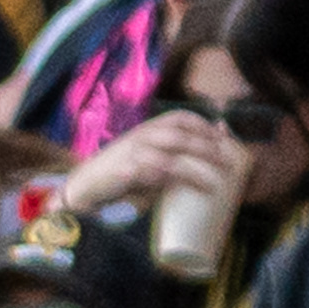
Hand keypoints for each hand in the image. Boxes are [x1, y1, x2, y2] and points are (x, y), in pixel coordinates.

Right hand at [60, 112, 243, 213]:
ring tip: (212, 182)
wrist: (82, 187)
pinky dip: (172, 181)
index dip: (202, 125)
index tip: (221, 139)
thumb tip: (199, 158)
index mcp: (145, 130)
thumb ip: (168, 156)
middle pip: (180, 135)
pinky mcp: (124, 174)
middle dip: (205, 147)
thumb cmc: (117, 176)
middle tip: (226, 162)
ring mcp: (131, 154)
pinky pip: (153, 174)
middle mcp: (140, 137)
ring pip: (169, 155)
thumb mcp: (144, 159)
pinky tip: (186, 189)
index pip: (178, 118)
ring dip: (194, 168)